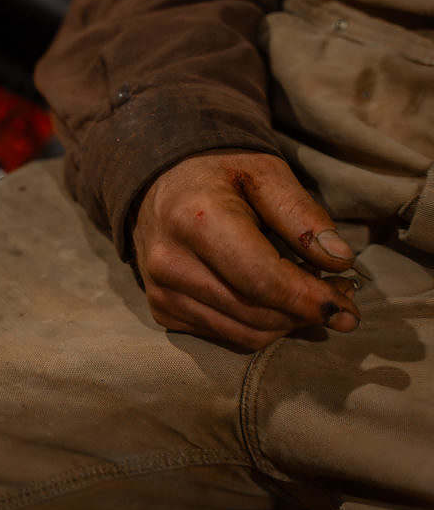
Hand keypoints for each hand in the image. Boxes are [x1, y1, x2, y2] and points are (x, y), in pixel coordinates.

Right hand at [132, 149, 360, 350]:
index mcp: (197, 221)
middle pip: (257, 313)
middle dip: (307, 312)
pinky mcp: (161, 308)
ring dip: (288, 324)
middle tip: (339, 295)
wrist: (159, 183)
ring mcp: (161, 290)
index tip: (349, 308)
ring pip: (245, 334)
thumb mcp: (264, 173)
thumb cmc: (218, 174)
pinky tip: (273, 302)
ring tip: (309, 298)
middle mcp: (170, 262)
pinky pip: (226, 336)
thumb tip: (340, 261)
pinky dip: (260, 326)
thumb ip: (301, 214)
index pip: (262, 281)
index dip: (311, 300)